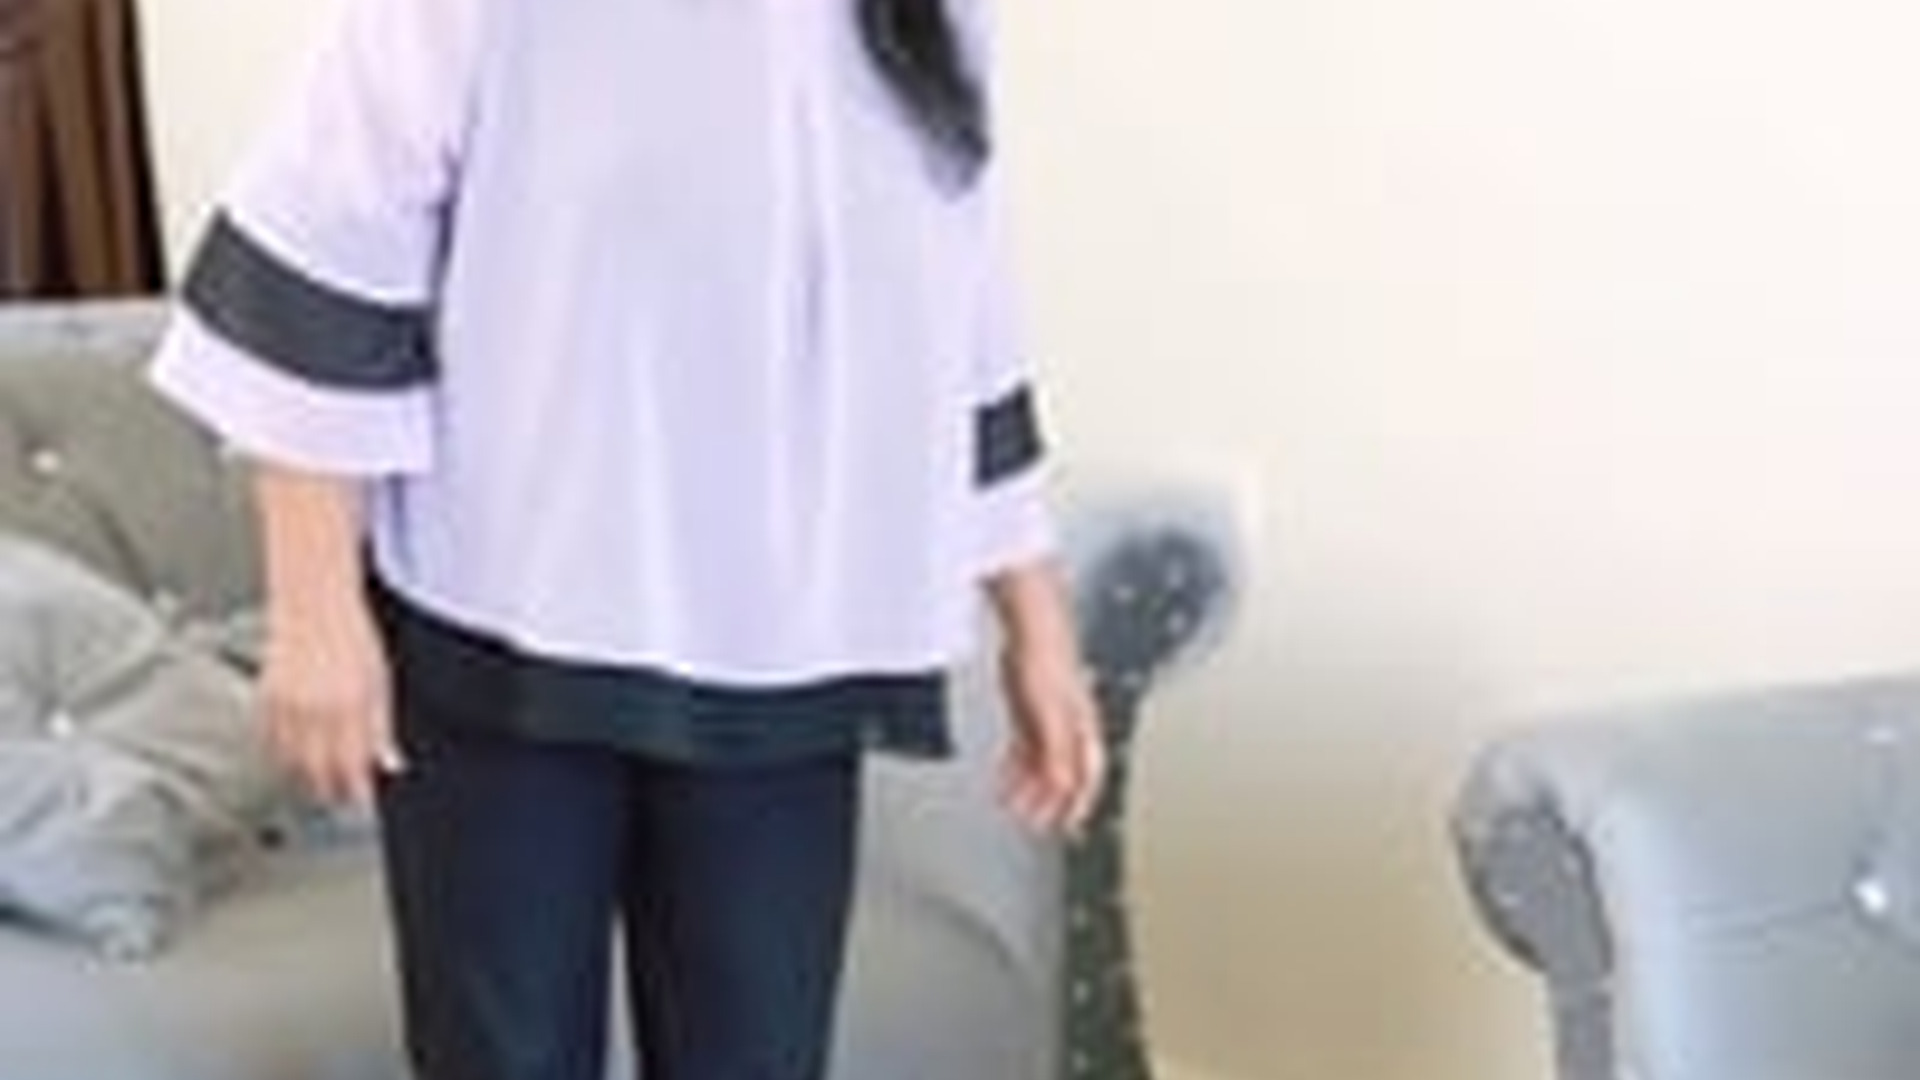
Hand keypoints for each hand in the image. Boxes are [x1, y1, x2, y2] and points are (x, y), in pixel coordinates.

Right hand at [260, 596, 404, 807]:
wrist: (312, 602)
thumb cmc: (353, 637)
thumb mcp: (380, 681)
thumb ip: (382, 727)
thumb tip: (391, 765)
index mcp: (350, 705)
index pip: (351, 766)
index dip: (355, 791)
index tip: (360, 800)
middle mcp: (316, 708)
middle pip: (318, 771)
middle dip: (330, 788)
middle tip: (339, 794)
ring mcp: (286, 704)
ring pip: (290, 760)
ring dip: (305, 773)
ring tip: (318, 775)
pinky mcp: (264, 698)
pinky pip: (270, 740)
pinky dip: (282, 751)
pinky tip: (295, 751)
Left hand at [998, 637, 1106, 836]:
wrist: (1029, 628)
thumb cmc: (1047, 659)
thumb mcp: (1050, 716)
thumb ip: (1057, 753)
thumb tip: (1062, 788)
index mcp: (1083, 729)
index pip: (1088, 777)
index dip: (1080, 804)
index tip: (1067, 827)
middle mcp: (1069, 727)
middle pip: (1063, 774)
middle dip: (1049, 802)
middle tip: (1034, 825)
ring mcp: (1048, 719)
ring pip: (1041, 764)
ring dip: (1028, 788)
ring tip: (1013, 808)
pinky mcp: (1029, 710)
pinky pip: (1024, 748)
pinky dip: (1015, 768)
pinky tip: (1004, 779)